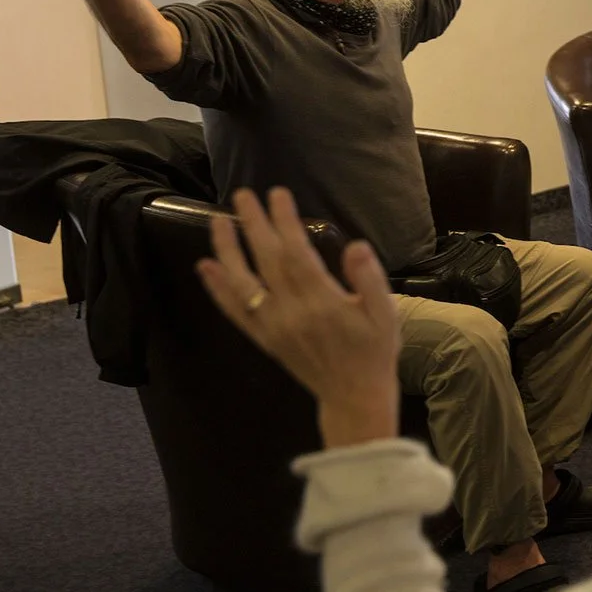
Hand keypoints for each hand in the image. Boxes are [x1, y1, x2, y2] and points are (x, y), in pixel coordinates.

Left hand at [197, 187, 401, 448]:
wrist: (354, 396)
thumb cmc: (374, 351)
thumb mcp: (385, 314)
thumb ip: (369, 279)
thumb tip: (355, 246)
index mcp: (322, 303)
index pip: (296, 254)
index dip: (285, 223)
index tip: (278, 195)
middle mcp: (291, 313)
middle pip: (266, 261)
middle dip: (254, 225)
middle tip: (243, 195)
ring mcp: (273, 327)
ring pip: (243, 283)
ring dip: (227, 250)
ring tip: (218, 221)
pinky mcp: (264, 338)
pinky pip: (235, 312)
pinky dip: (218, 289)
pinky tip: (206, 268)